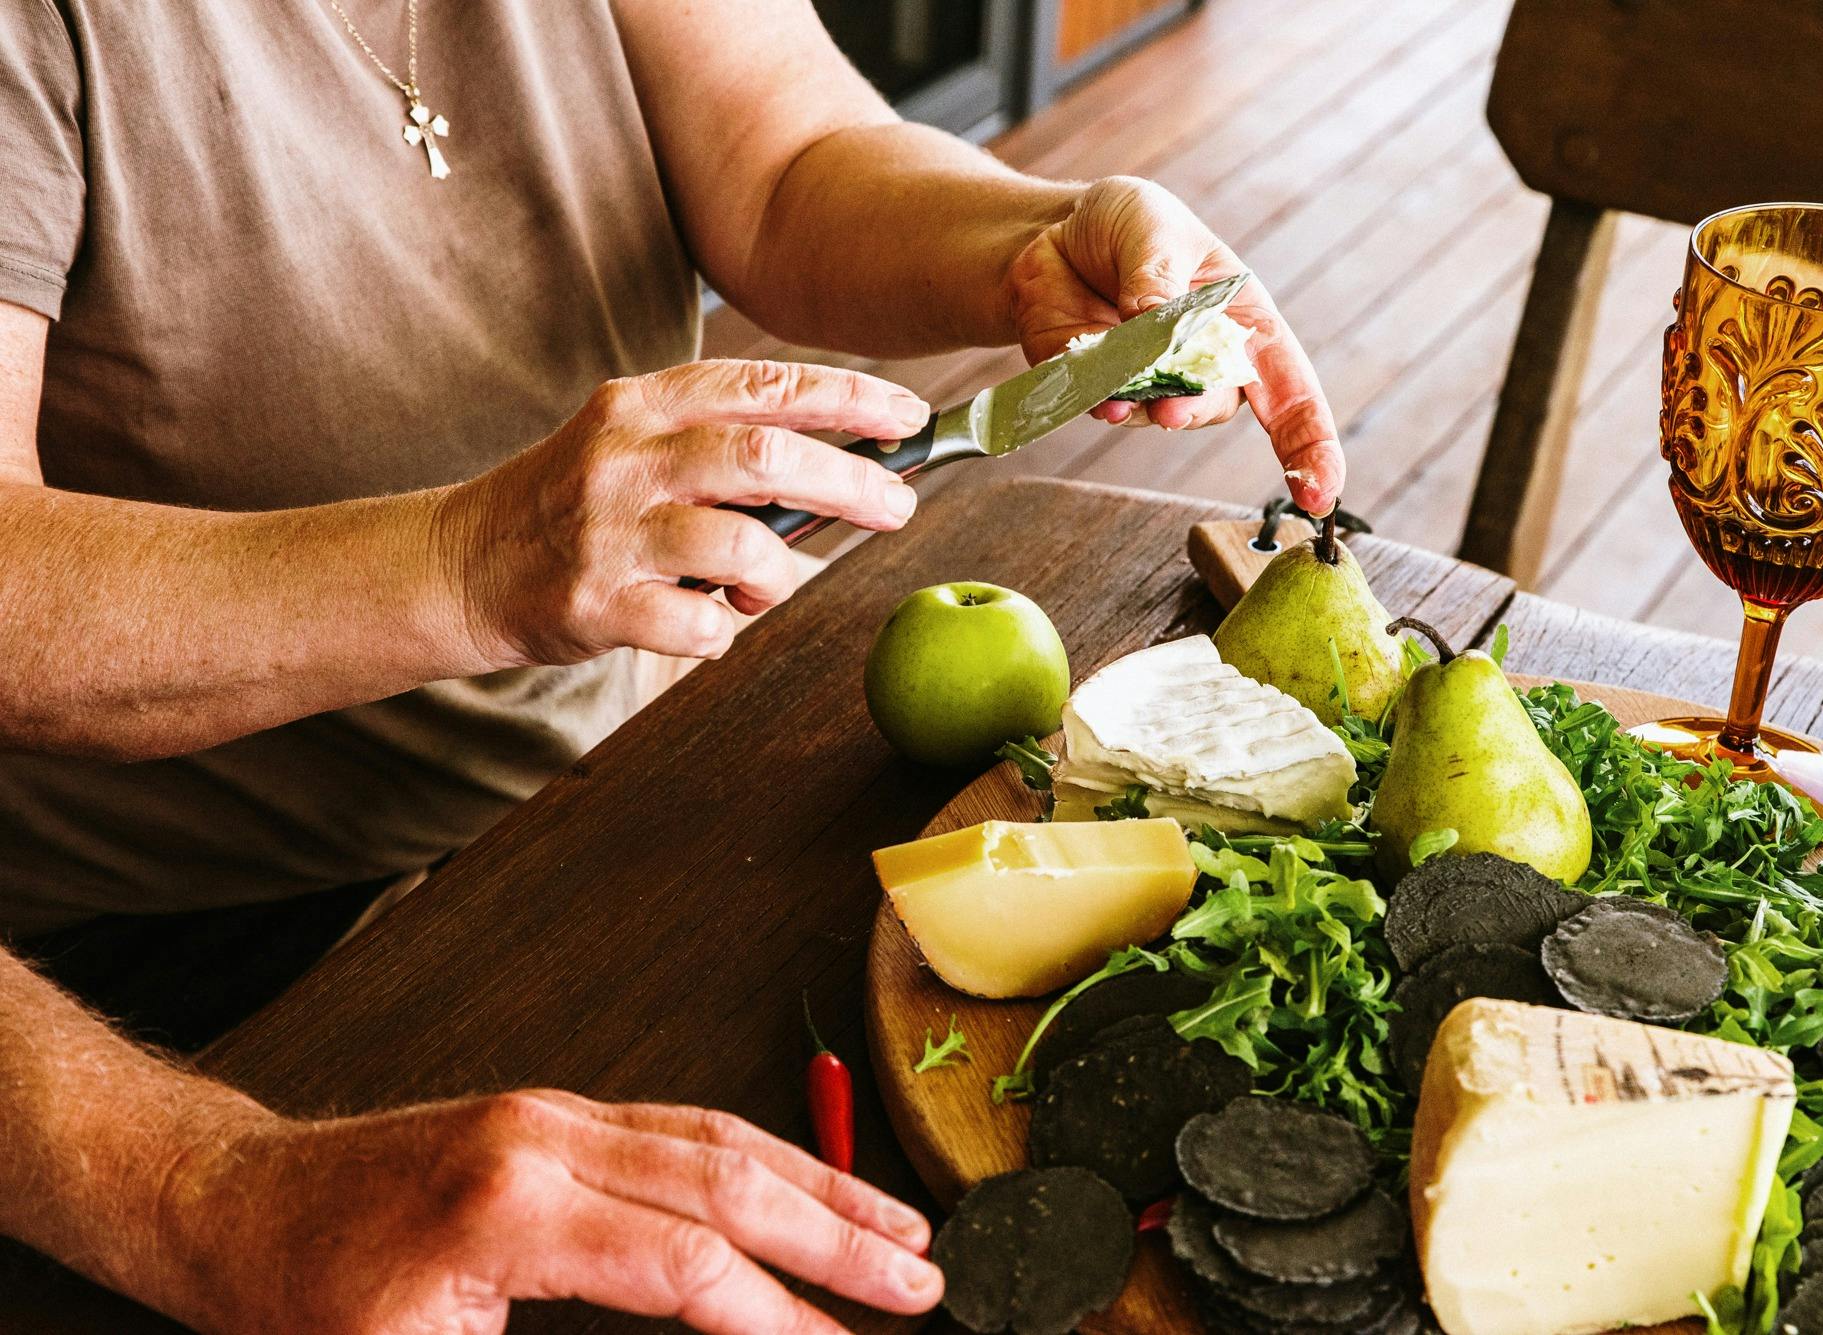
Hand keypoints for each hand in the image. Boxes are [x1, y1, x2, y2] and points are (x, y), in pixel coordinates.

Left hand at [157, 1090, 941, 1334]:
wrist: (229, 1207)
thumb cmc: (300, 1305)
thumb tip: (689, 1322)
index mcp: (512, 1208)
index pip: (687, 1264)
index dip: (779, 1321)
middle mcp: (548, 1139)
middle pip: (728, 1181)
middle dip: (839, 1238)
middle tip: (923, 1286)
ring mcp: (556, 1114)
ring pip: (720, 1139)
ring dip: (820, 1184)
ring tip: (899, 1231)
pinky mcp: (555, 1113)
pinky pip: (684, 1126)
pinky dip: (762, 1157)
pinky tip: (804, 1184)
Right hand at [437, 360, 930, 666]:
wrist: (458, 564)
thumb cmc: (573, 504)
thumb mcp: (635, 444)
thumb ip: (721, 444)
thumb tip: (844, 466)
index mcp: (642, 405)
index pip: (762, 384)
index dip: (846, 399)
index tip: (905, 418)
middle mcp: (625, 457)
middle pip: (764, 456)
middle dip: (848, 482)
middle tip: (897, 508)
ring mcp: (608, 532)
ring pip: (740, 547)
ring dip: (776, 577)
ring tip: (758, 591)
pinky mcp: (595, 603)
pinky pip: (699, 626)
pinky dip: (722, 633)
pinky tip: (703, 624)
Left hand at [1004, 176, 1344, 514]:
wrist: (1052, 234)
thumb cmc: (1126, 224)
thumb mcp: (1153, 227)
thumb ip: (1157, 276)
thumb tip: (1155, 322)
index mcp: (1244, 324)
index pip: (1293, 393)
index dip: (1312, 447)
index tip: (1320, 494)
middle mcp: (1205, 365)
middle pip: (1216, 407)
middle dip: (1193, 409)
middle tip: (1169, 407)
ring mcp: (1151, 384)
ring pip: (1157, 413)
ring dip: (1138, 403)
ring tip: (1115, 387)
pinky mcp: (1099, 389)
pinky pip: (1104, 406)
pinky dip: (1097, 398)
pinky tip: (1093, 387)